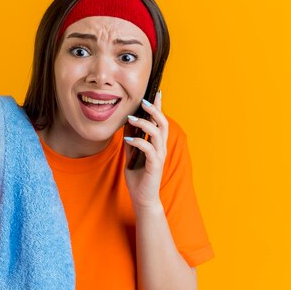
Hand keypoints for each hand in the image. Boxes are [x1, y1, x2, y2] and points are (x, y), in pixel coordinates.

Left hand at [124, 90, 167, 209]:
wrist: (142, 198)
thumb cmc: (138, 176)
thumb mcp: (131, 153)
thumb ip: (132, 138)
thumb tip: (127, 122)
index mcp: (157, 144)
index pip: (160, 121)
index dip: (159, 106)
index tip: (156, 91)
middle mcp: (161, 148)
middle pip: (163, 123)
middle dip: (154, 110)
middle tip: (143, 101)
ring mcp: (159, 156)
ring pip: (157, 134)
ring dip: (144, 124)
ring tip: (132, 119)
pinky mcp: (155, 165)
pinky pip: (149, 149)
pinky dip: (139, 142)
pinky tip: (129, 140)